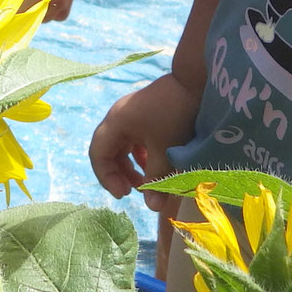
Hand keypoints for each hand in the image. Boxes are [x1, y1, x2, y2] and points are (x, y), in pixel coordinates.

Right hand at [89, 72, 201, 209]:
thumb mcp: (164, 151)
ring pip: (123, 146)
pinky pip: (135, 139)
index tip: (124, 195)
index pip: (98, 155)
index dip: (107, 178)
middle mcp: (118, 118)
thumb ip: (156, 180)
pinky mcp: (145, 114)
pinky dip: (142, 155)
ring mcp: (131, 115)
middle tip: (135, 192)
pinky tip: (157, 165)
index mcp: (115, 124)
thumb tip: (153, 208)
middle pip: (108, 151)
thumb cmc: (174, 115)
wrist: (194, 82)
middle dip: (120, 174)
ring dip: (132, 167)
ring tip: (148, 183)